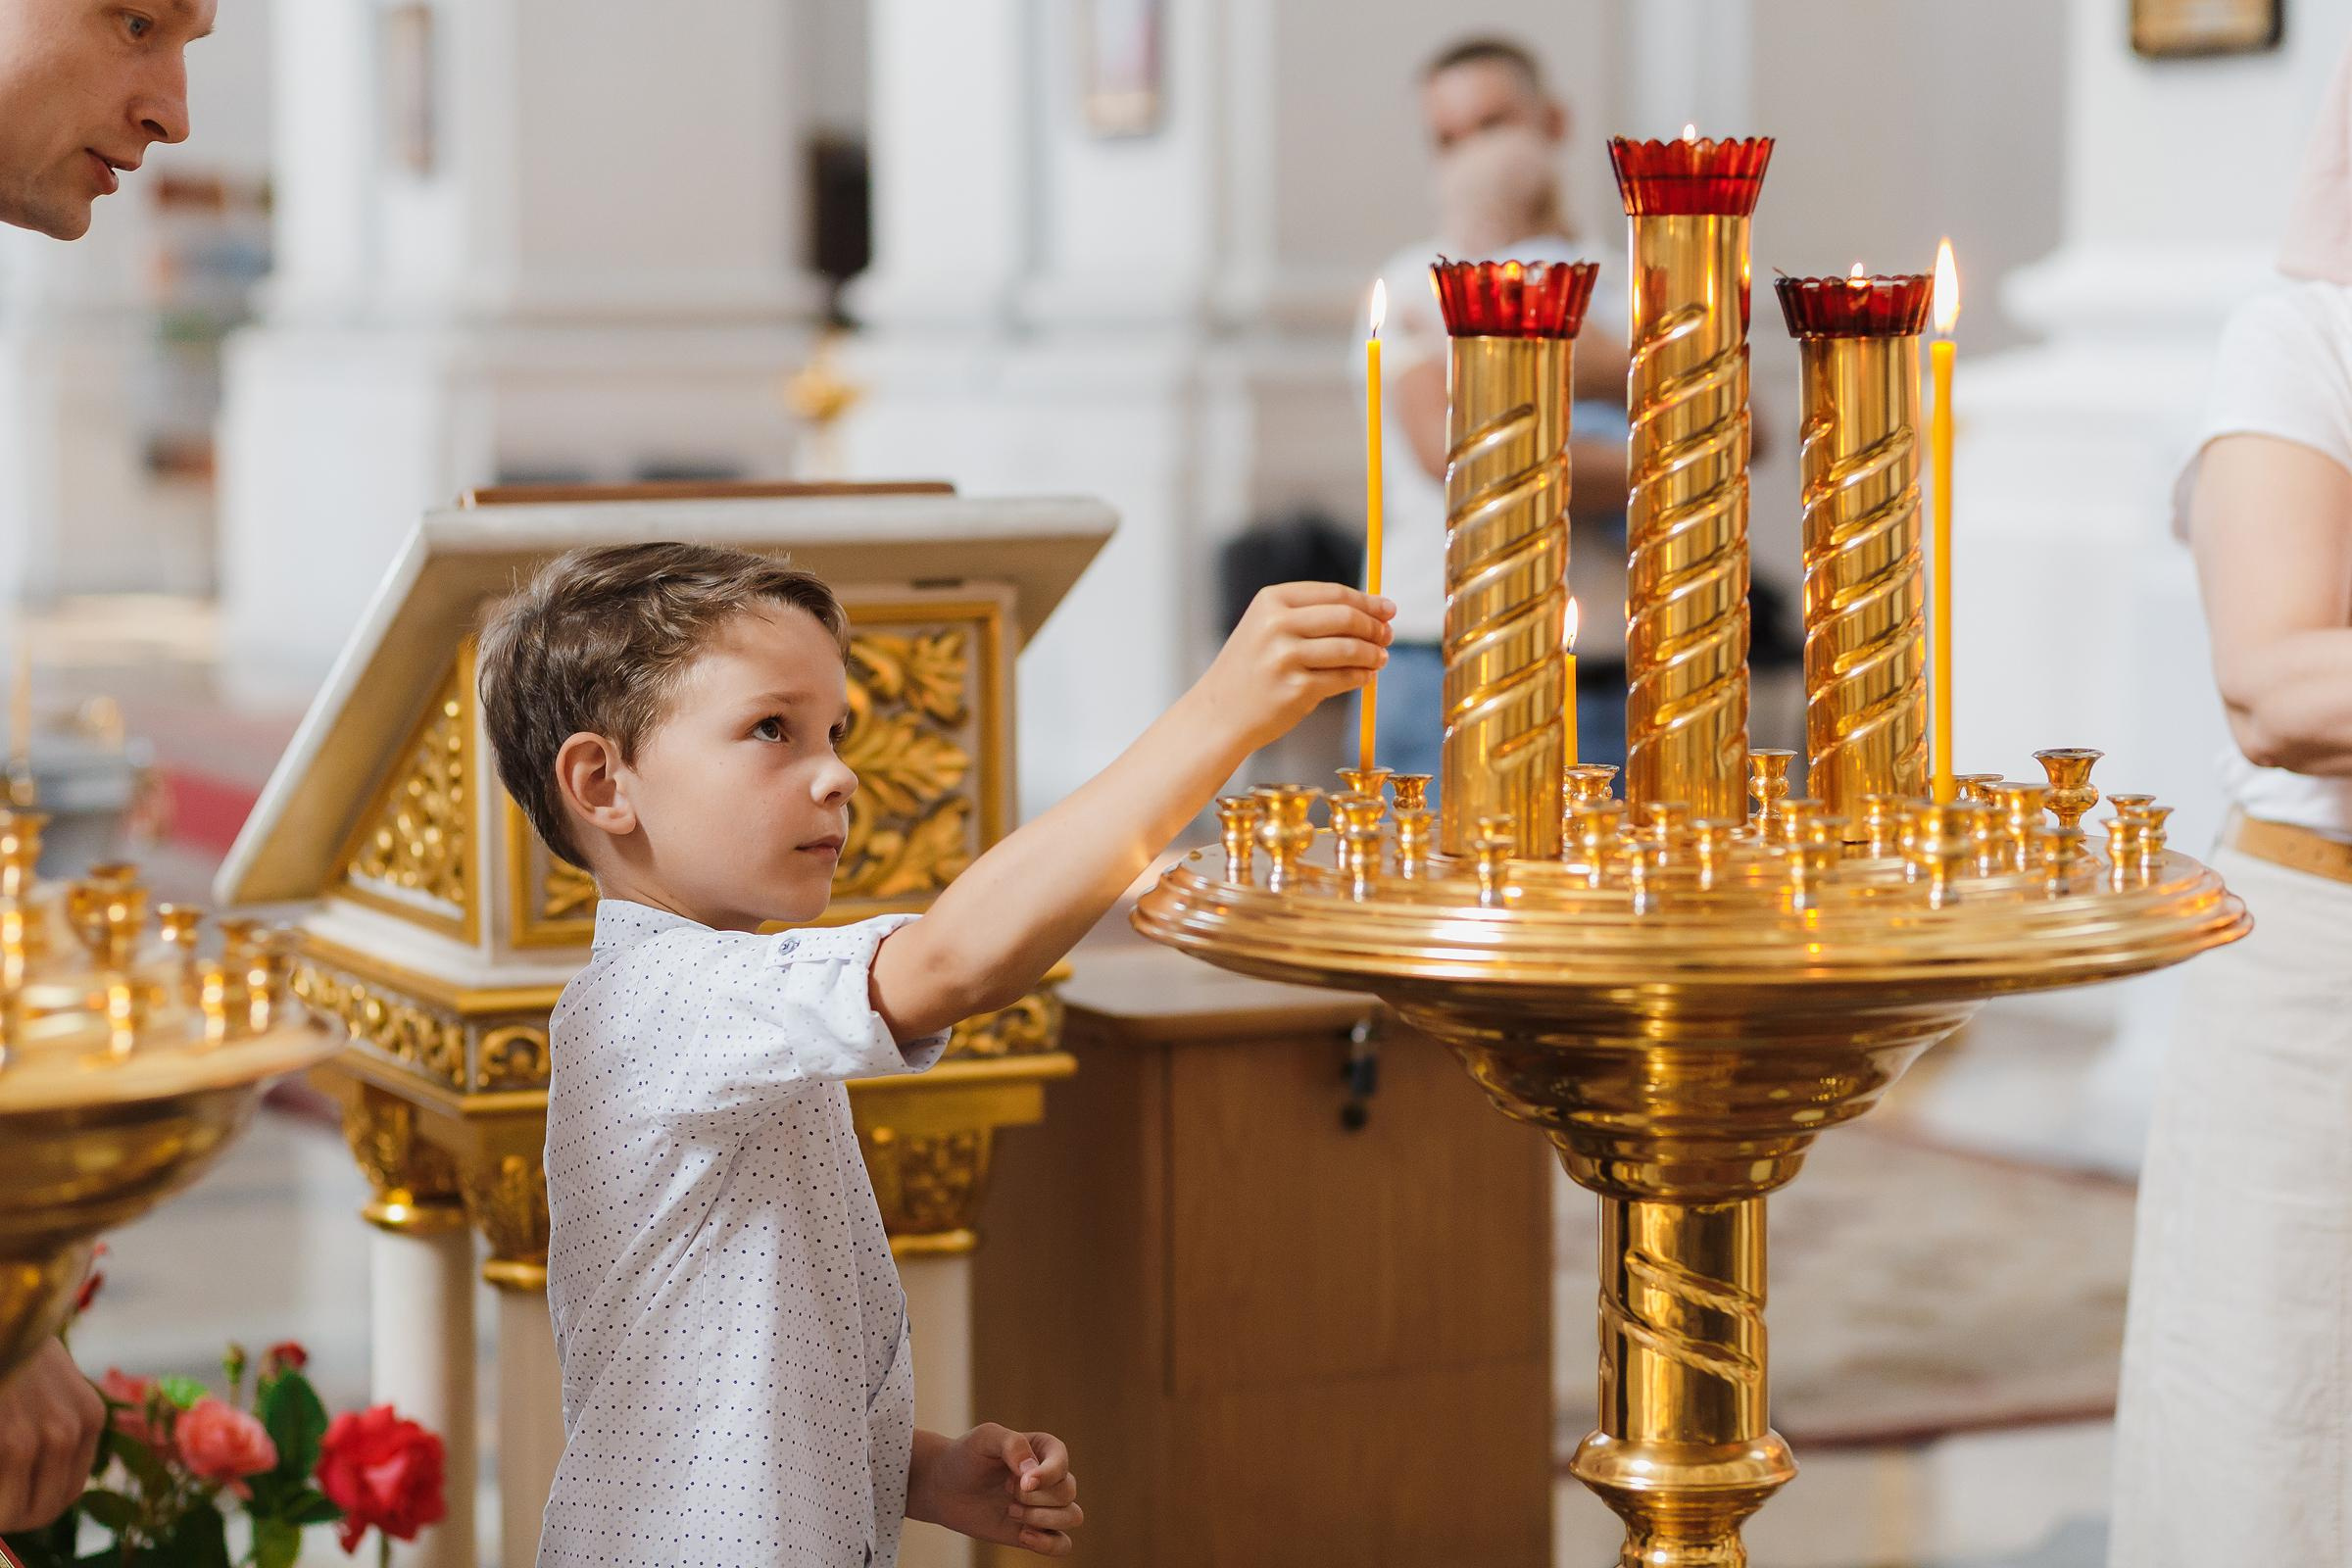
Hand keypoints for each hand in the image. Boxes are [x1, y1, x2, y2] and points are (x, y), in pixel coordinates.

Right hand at [0, 1341, 104, 1532]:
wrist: (3, 1308)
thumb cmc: (9, 1348)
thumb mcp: (44, 1386)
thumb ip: (46, 1429)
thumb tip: (25, 1493)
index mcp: (87, 1419)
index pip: (63, 1495)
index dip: (28, 1507)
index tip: (5, 1502)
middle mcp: (72, 1430)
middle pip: (41, 1512)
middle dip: (8, 1516)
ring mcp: (39, 1437)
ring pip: (12, 1514)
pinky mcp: (8, 1443)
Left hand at [907, 1424, 1081, 1556]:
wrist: (944, 1487)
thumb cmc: (966, 1457)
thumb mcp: (985, 1438)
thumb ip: (1012, 1444)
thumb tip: (1034, 1473)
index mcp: (1045, 1449)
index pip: (1063, 1464)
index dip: (1046, 1476)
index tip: (1019, 1483)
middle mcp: (1051, 1477)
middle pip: (1067, 1492)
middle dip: (1036, 1497)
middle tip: (1005, 1491)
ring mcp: (1045, 1506)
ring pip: (1073, 1517)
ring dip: (1042, 1518)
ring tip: (1011, 1511)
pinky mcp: (1036, 1531)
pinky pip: (1063, 1545)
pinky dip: (1049, 1544)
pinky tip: (1023, 1535)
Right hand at [1193, 583, 1394, 754]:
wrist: (1220, 713)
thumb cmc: (1252, 669)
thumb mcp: (1268, 628)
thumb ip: (1312, 615)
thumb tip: (1374, 611)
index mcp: (1271, 601)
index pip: (1333, 594)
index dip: (1367, 601)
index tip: (1389, 609)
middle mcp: (1276, 625)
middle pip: (1345, 617)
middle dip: (1373, 627)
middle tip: (1387, 636)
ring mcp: (1285, 658)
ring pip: (1348, 648)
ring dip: (1372, 654)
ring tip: (1380, 658)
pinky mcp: (1296, 689)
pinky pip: (1343, 678)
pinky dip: (1361, 677)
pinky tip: (1365, 677)